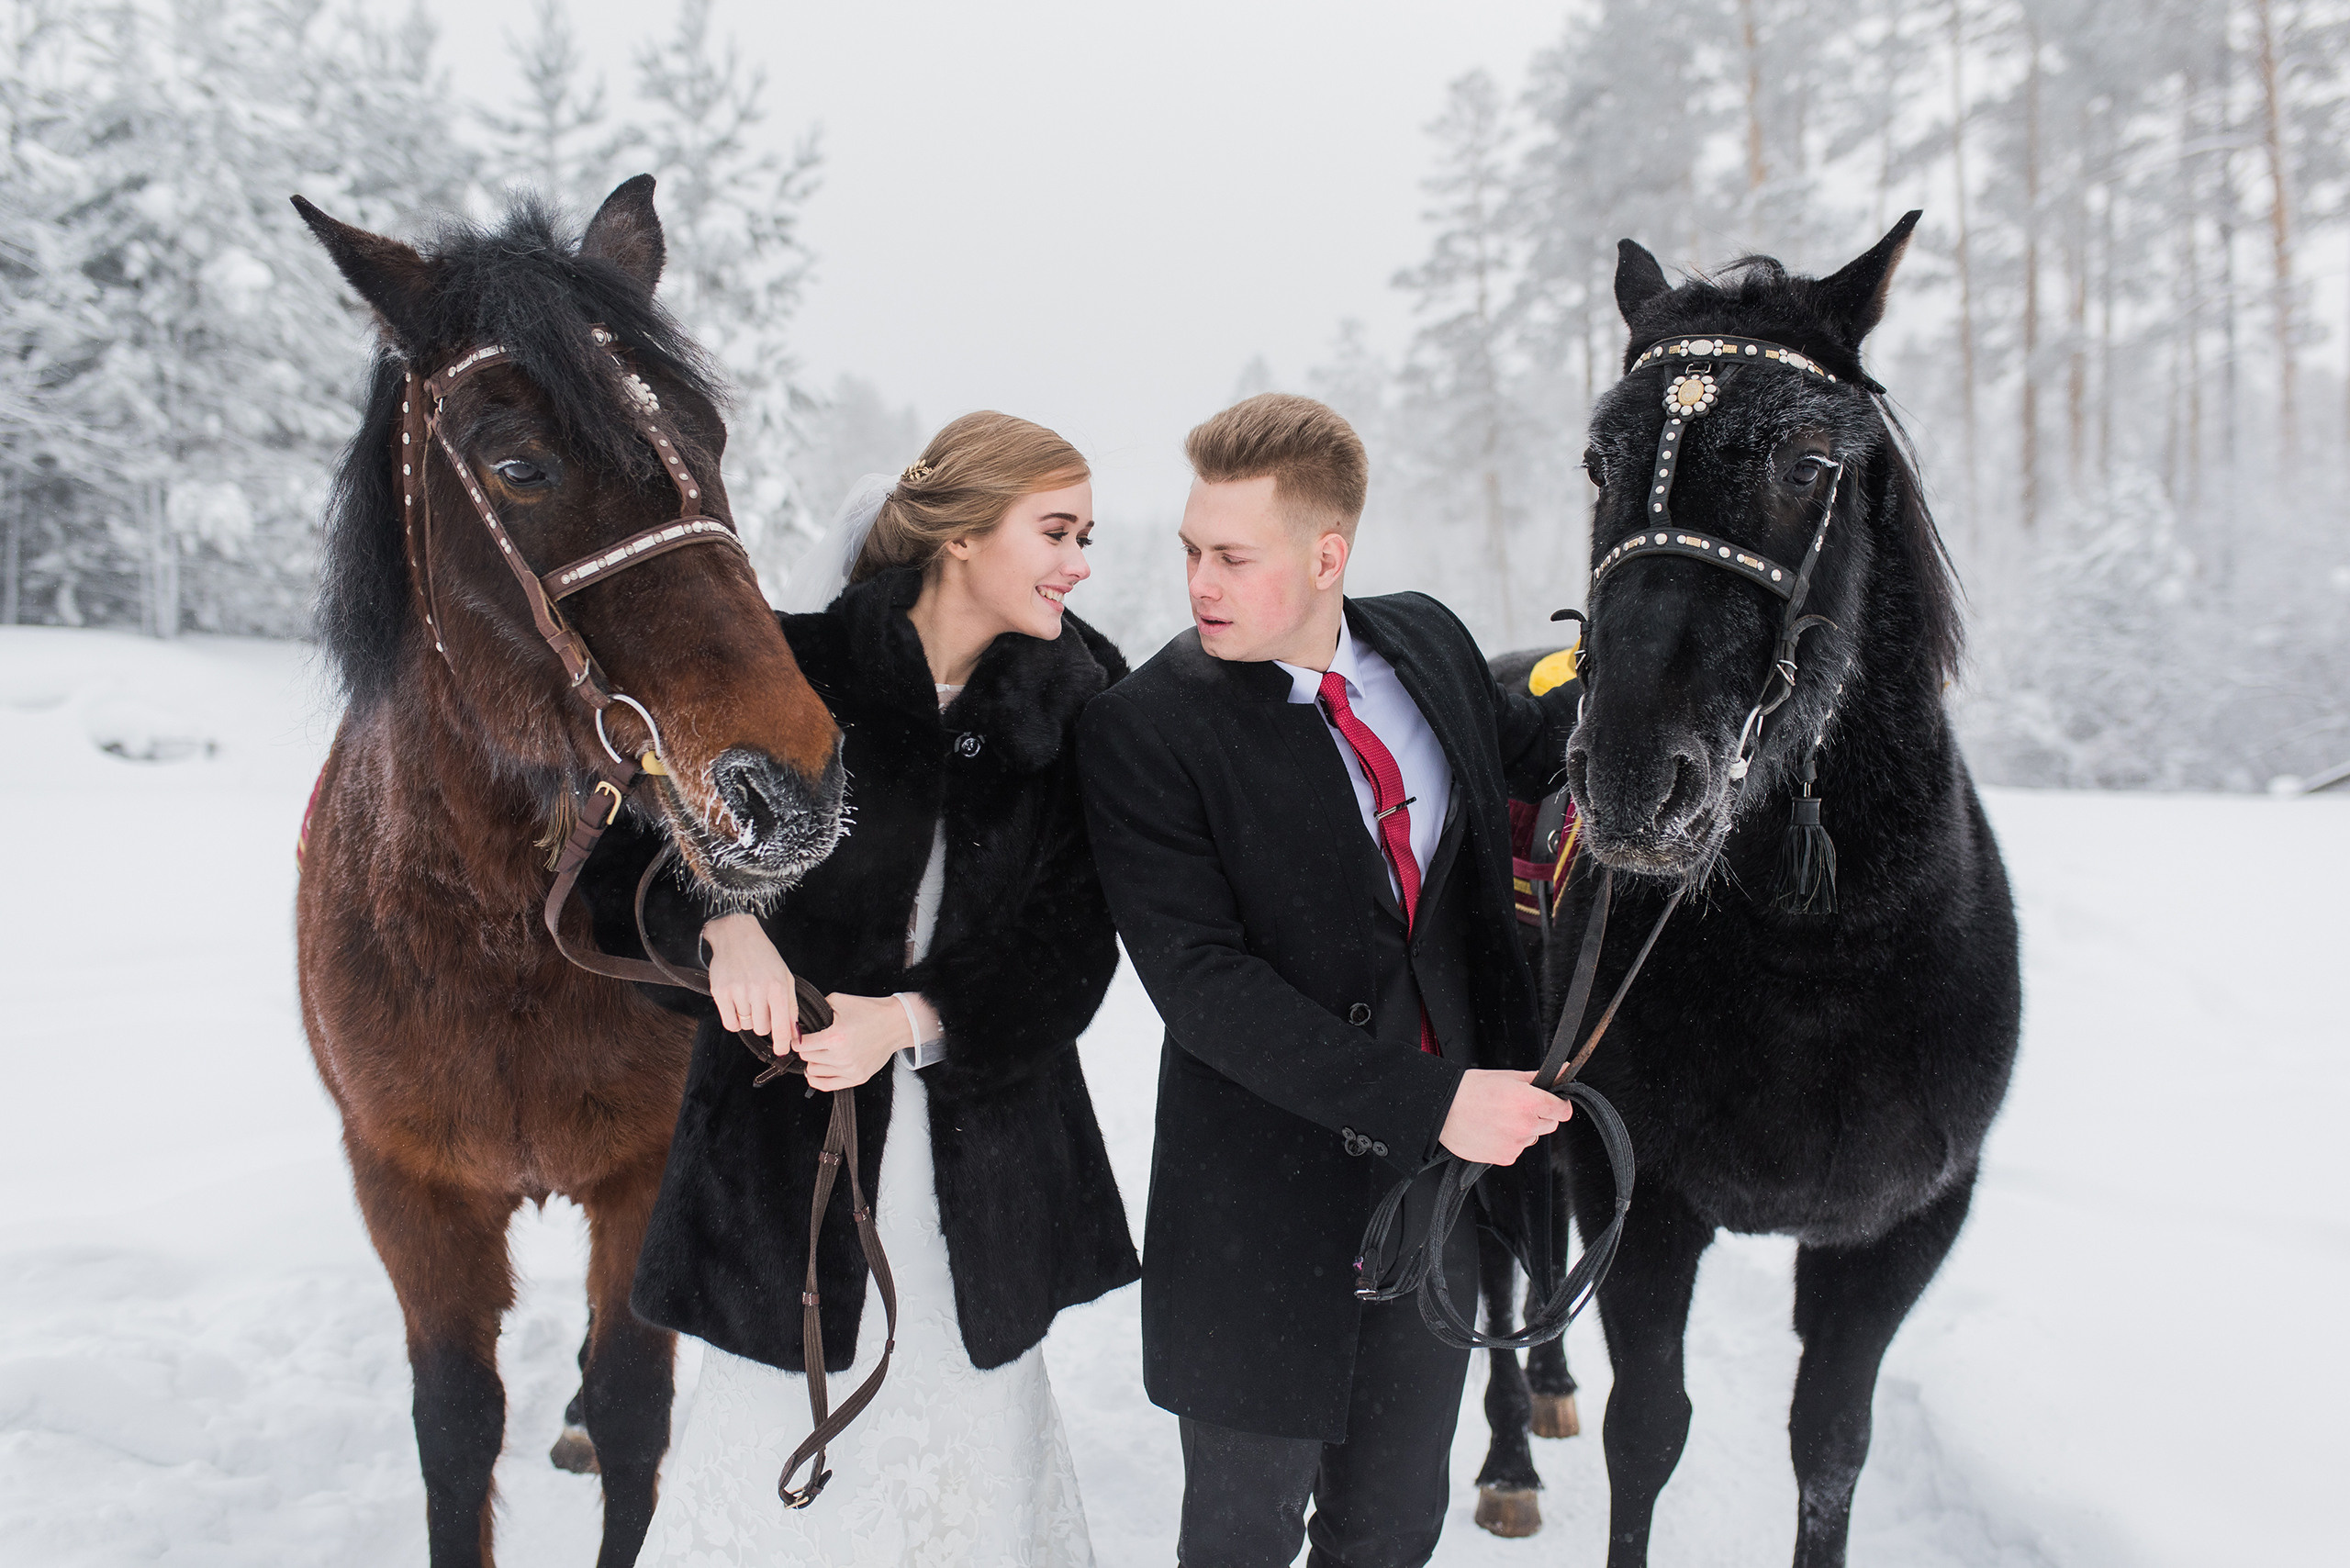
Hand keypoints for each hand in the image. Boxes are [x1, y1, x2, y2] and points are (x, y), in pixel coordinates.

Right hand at [703, 913, 799, 1054]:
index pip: (781, 1025)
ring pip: (746, 1026)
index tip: (782, 1051)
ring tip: (749, 999)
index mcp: (777, 986)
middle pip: (762, 1028)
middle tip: (761, 1006)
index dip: (782, 1043)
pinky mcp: (720, 992)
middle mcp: (758, 990)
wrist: (736, 936)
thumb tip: (793, 1034)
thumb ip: (791, 1007)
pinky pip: (730, 1023)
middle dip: (764, 1022)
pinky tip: (737, 1006)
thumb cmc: (764, 957)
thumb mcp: (785, 977)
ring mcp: (738, 991)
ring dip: (749, 1018)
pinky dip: (734, 1020)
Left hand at [796, 993, 917, 1091]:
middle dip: (806, 1049)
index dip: (797, 1039)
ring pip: (814, 1072)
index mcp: (835, 1037)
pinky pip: (827, 1085)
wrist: (896, 1024)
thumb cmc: (871, 1012)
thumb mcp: (839, 1001)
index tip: (799, 1036)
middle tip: (812, 1042)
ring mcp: (850, 1070)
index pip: (801, 1046)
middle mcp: (841, 1056)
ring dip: (813, 1062)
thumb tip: (801, 1019)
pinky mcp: (857, 1077)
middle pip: (807, 1058)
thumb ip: (817, 1009)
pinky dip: (818, 1079)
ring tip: (820, 1053)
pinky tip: (817, 1071)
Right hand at [1438, 1069, 1570, 1165]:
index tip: (1551, 1103)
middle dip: (1539, 1116)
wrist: (1443, 1109)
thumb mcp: (1508, 1077)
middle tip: (1516, 1107)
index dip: (1558, 1105)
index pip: (1563, 1110)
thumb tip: (1565, 1070)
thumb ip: (1540, 1077)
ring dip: (1523, 1130)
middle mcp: (1525, 1125)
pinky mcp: (1505, 1157)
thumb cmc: (1471, 1090)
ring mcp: (1516, 1143)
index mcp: (1529, 1102)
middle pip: (1550, 1124)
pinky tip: (1492, 1130)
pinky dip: (1508, 1142)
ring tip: (1499, 1118)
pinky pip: (1517, 1149)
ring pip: (1532, 1137)